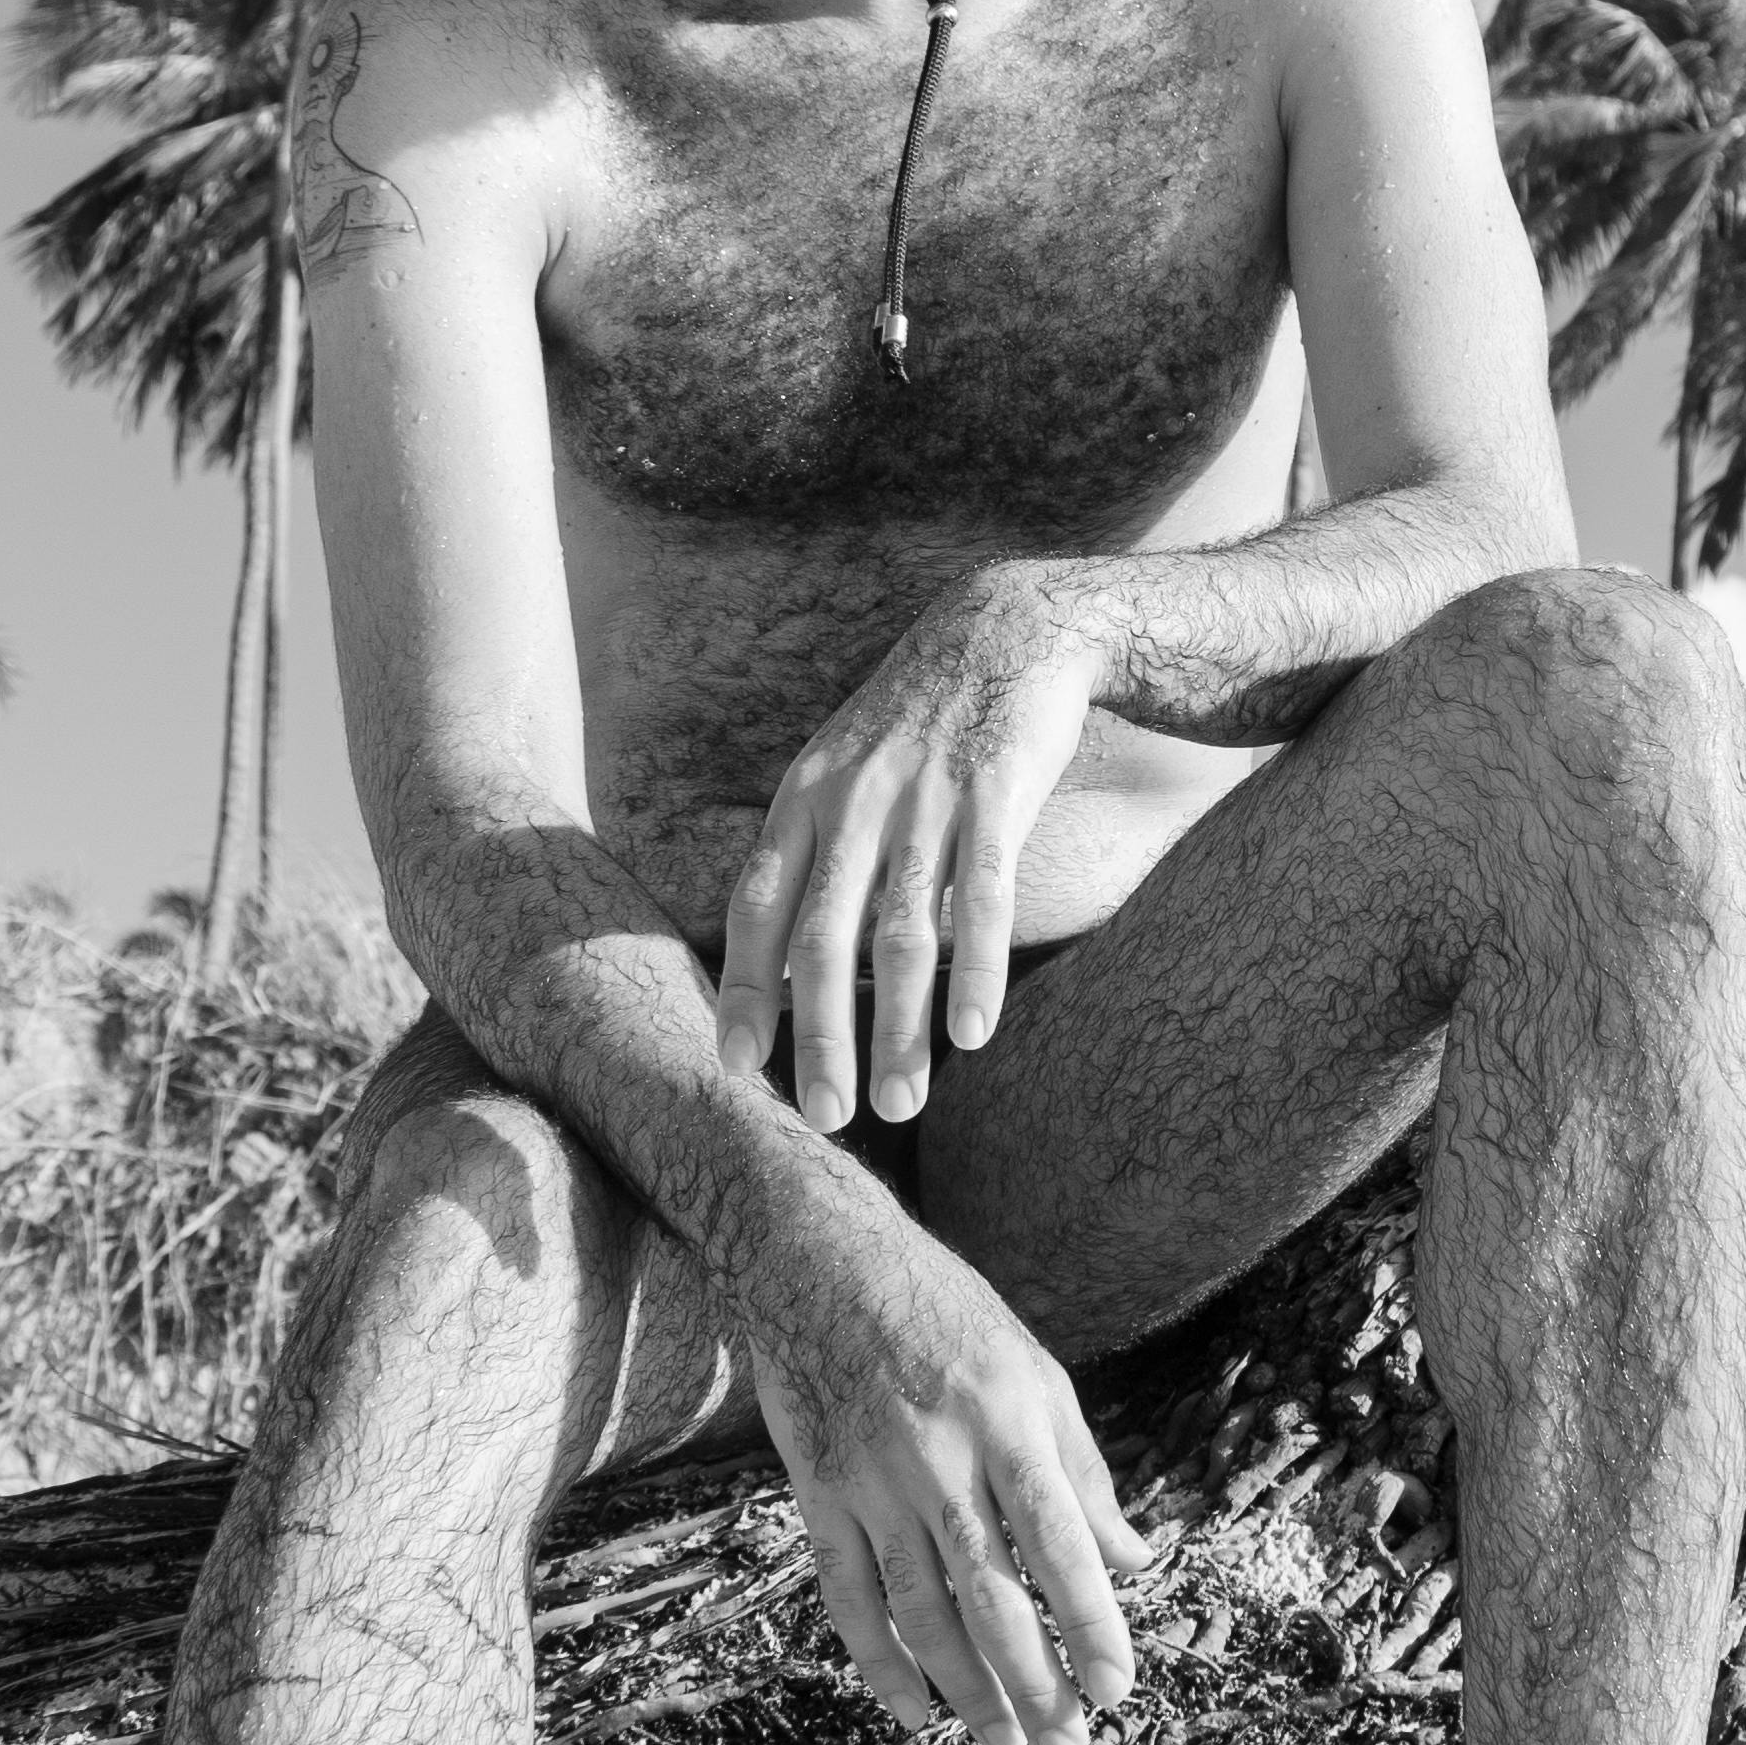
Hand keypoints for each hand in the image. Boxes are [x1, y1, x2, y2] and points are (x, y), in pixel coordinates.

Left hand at [713, 564, 1105, 1129]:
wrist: (1006, 628)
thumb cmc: (919, 720)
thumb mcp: (843, 770)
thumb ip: (815, 856)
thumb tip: (785, 965)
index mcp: (805, 800)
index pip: (758, 907)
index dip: (747, 990)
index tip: (739, 1066)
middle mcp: (852, 801)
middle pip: (821, 938)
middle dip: (818, 1036)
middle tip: (825, 1116)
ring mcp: (924, 796)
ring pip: (901, 932)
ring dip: (896, 1027)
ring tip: (898, 1103)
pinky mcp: (995, 790)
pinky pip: (980, 895)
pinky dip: (975, 969)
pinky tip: (972, 1035)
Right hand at [739, 1179, 1151, 1744]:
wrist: (816, 1258)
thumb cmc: (943, 1314)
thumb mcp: (1033, 1372)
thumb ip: (1082, 1473)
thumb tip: (1134, 1560)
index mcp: (1007, 1420)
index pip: (1059, 1542)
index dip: (1090, 1620)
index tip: (1118, 1686)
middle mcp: (939, 1457)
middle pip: (992, 1595)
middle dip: (1036, 1683)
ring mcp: (872, 1481)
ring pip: (922, 1611)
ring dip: (967, 1689)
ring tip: (1005, 1743)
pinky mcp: (819, 1494)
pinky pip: (849, 1597)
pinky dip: (880, 1662)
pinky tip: (915, 1712)